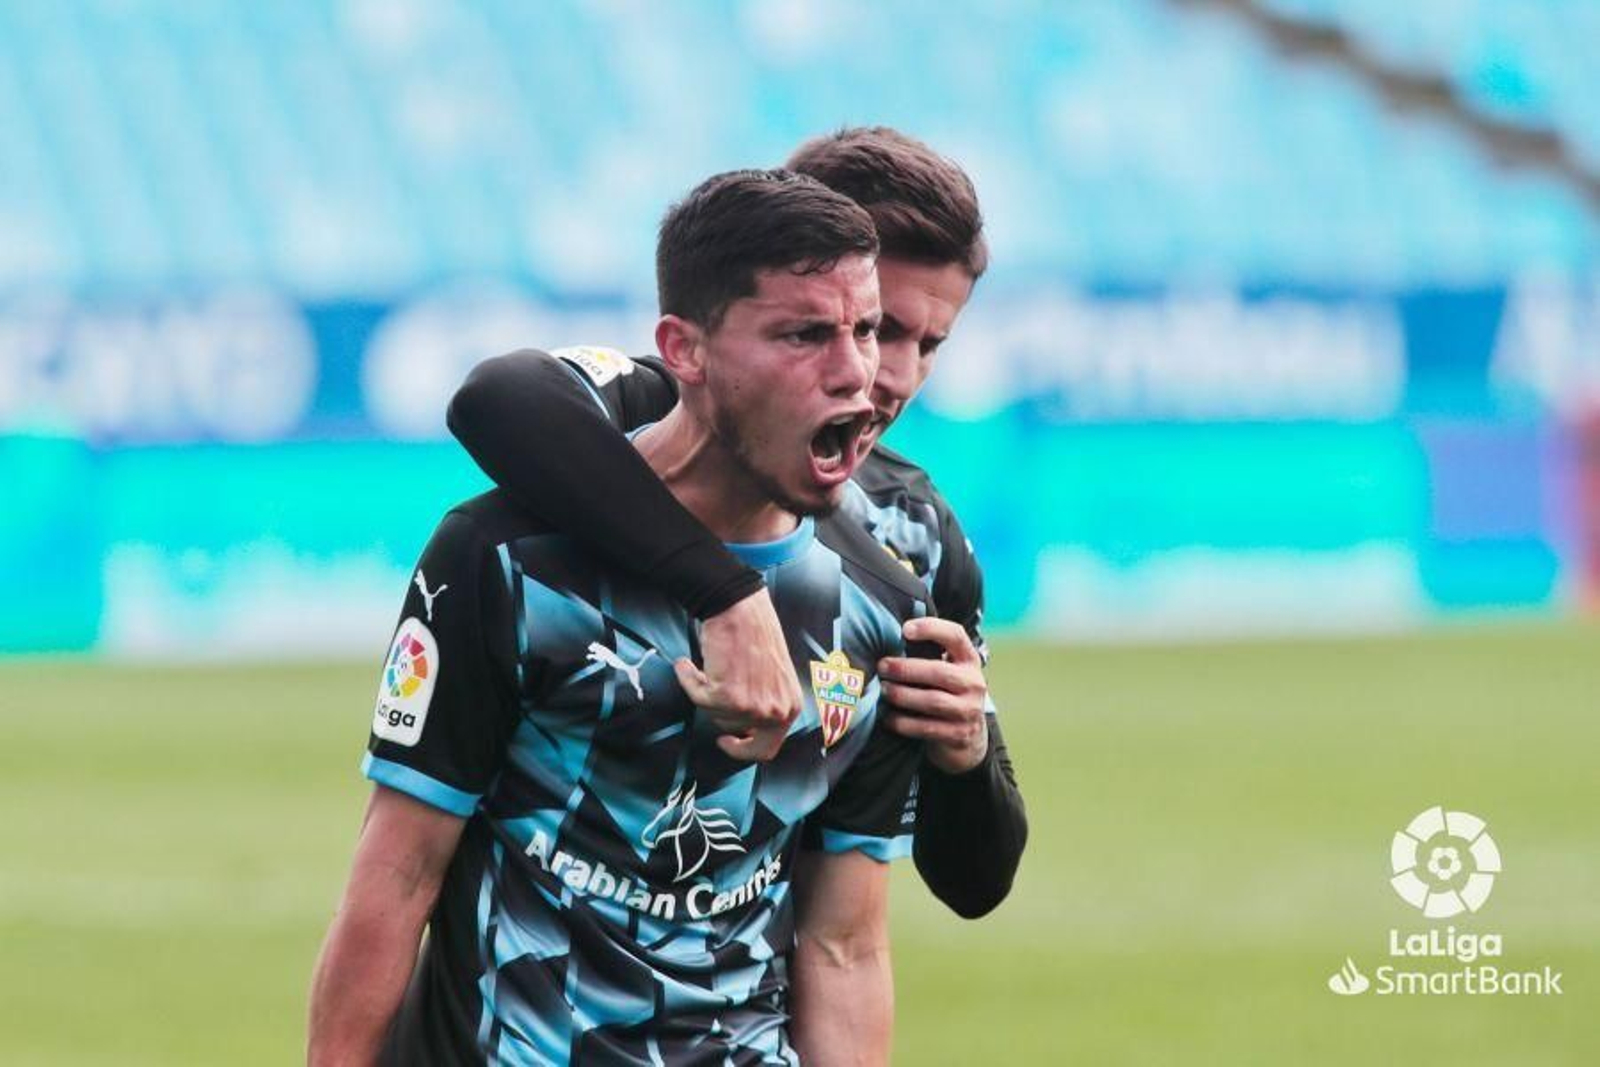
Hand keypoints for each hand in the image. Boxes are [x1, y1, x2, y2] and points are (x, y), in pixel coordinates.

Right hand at [676, 587, 801, 760]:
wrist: (740, 607)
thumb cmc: (754, 634)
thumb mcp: (775, 678)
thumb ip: (764, 704)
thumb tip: (741, 728)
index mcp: (790, 707)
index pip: (766, 749)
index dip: (742, 750)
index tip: (726, 741)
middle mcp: (775, 711)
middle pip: (733, 730)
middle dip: (719, 708)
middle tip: (710, 689)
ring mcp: (752, 707)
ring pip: (713, 714)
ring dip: (704, 689)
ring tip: (706, 665)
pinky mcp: (728, 697)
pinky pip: (696, 697)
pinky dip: (688, 678)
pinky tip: (689, 662)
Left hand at [879, 617, 988, 774]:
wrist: (968, 738)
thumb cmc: (946, 694)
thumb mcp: (947, 671)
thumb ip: (928, 656)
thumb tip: (887, 639)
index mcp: (969, 660)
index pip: (956, 636)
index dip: (931, 628)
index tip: (905, 629)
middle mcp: (974, 683)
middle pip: (939, 672)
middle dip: (906, 669)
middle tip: (882, 666)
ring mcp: (969, 711)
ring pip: (933, 701)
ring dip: (903, 695)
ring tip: (884, 690)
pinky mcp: (959, 735)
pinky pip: (927, 727)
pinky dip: (904, 723)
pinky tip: (889, 718)